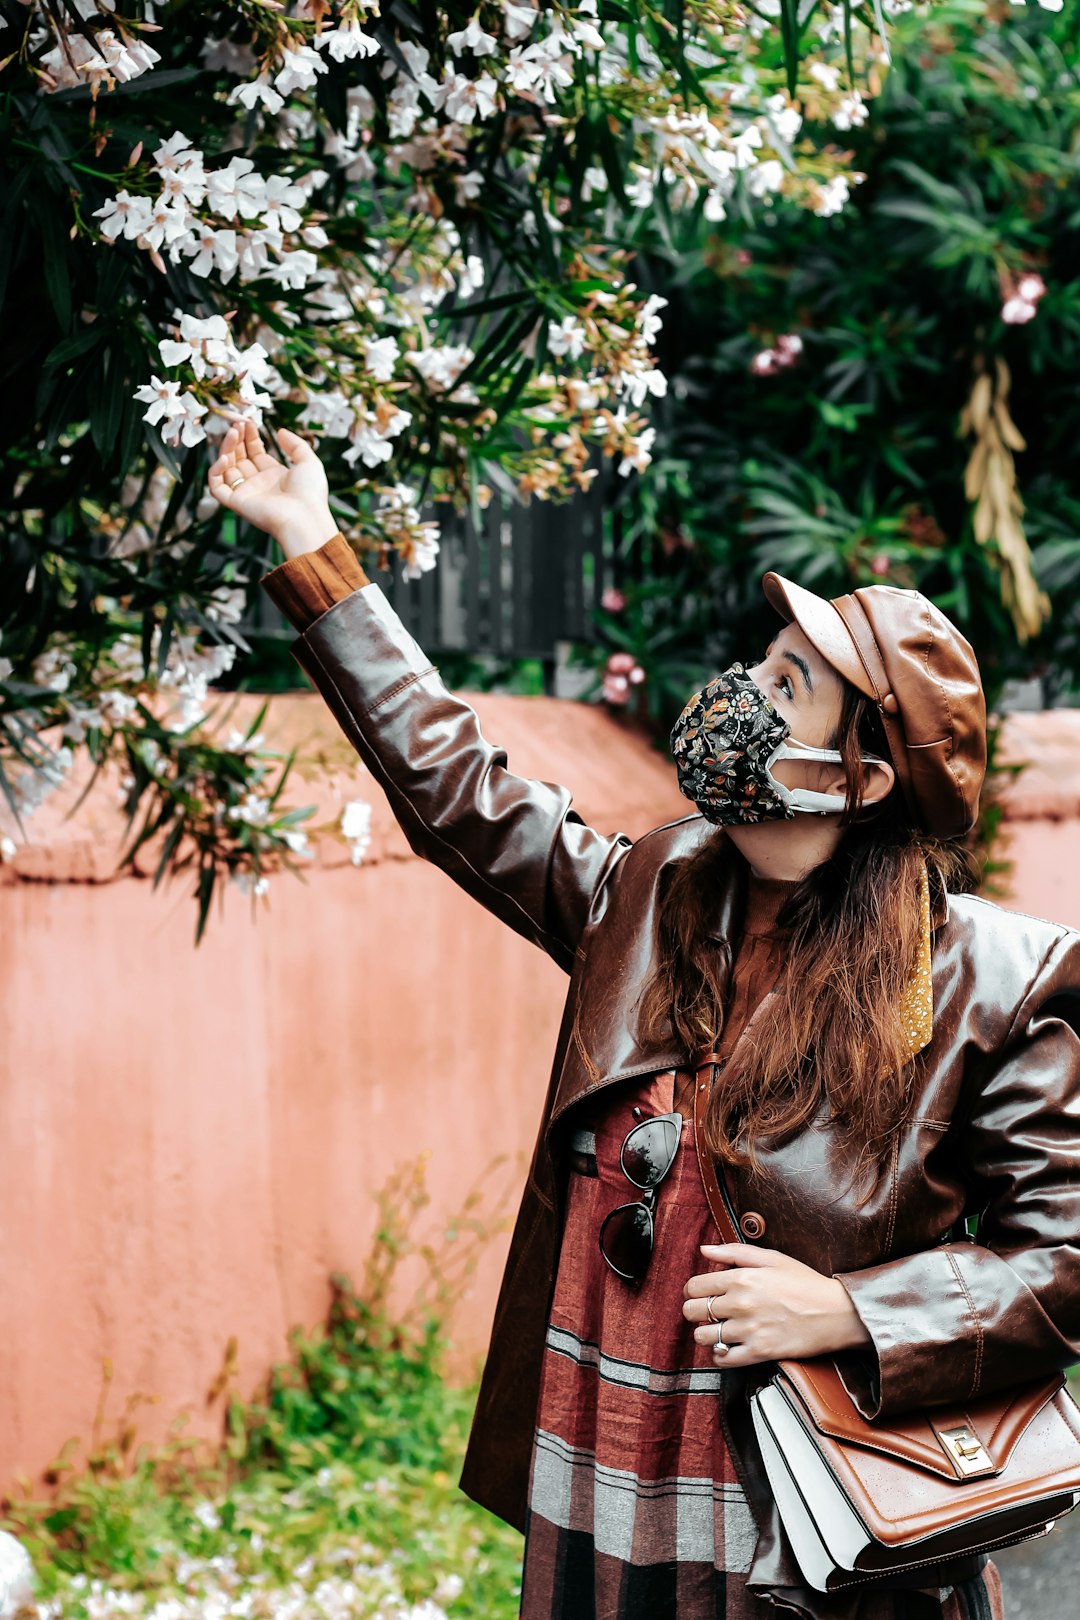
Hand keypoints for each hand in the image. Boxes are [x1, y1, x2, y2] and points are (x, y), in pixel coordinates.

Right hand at [207, 418, 339, 557]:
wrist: (304, 517)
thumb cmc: (310, 493)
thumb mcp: (308, 461)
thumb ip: (295, 444)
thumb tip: (280, 431)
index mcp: (274, 475)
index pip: (255, 452)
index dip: (249, 437)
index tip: (248, 421)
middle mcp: (258, 484)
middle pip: (240, 457)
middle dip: (237, 439)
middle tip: (237, 423)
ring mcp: (246, 493)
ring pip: (227, 468)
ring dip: (226, 449)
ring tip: (232, 433)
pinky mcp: (236, 502)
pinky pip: (217, 487)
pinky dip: (216, 472)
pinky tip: (224, 457)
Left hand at [682, 1243, 872, 1367]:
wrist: (837, 1313)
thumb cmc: (806, 1283)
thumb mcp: (772, 1258)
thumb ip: (734, 1252)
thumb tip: (704, 1250)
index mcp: (741, 1278)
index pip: (694, 1286)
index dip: (692, 1291)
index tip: (699, 1294)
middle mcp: (741, 1303)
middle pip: (692, 1311)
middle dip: (694, 1311)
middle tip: (706, 1312)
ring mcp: (750, 1329)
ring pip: (703, 1337)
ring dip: (706, 1334)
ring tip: (718, 1330)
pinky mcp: (760, 1352)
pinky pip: (723, 1360)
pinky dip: (719, 1355)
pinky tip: (728, 1347)